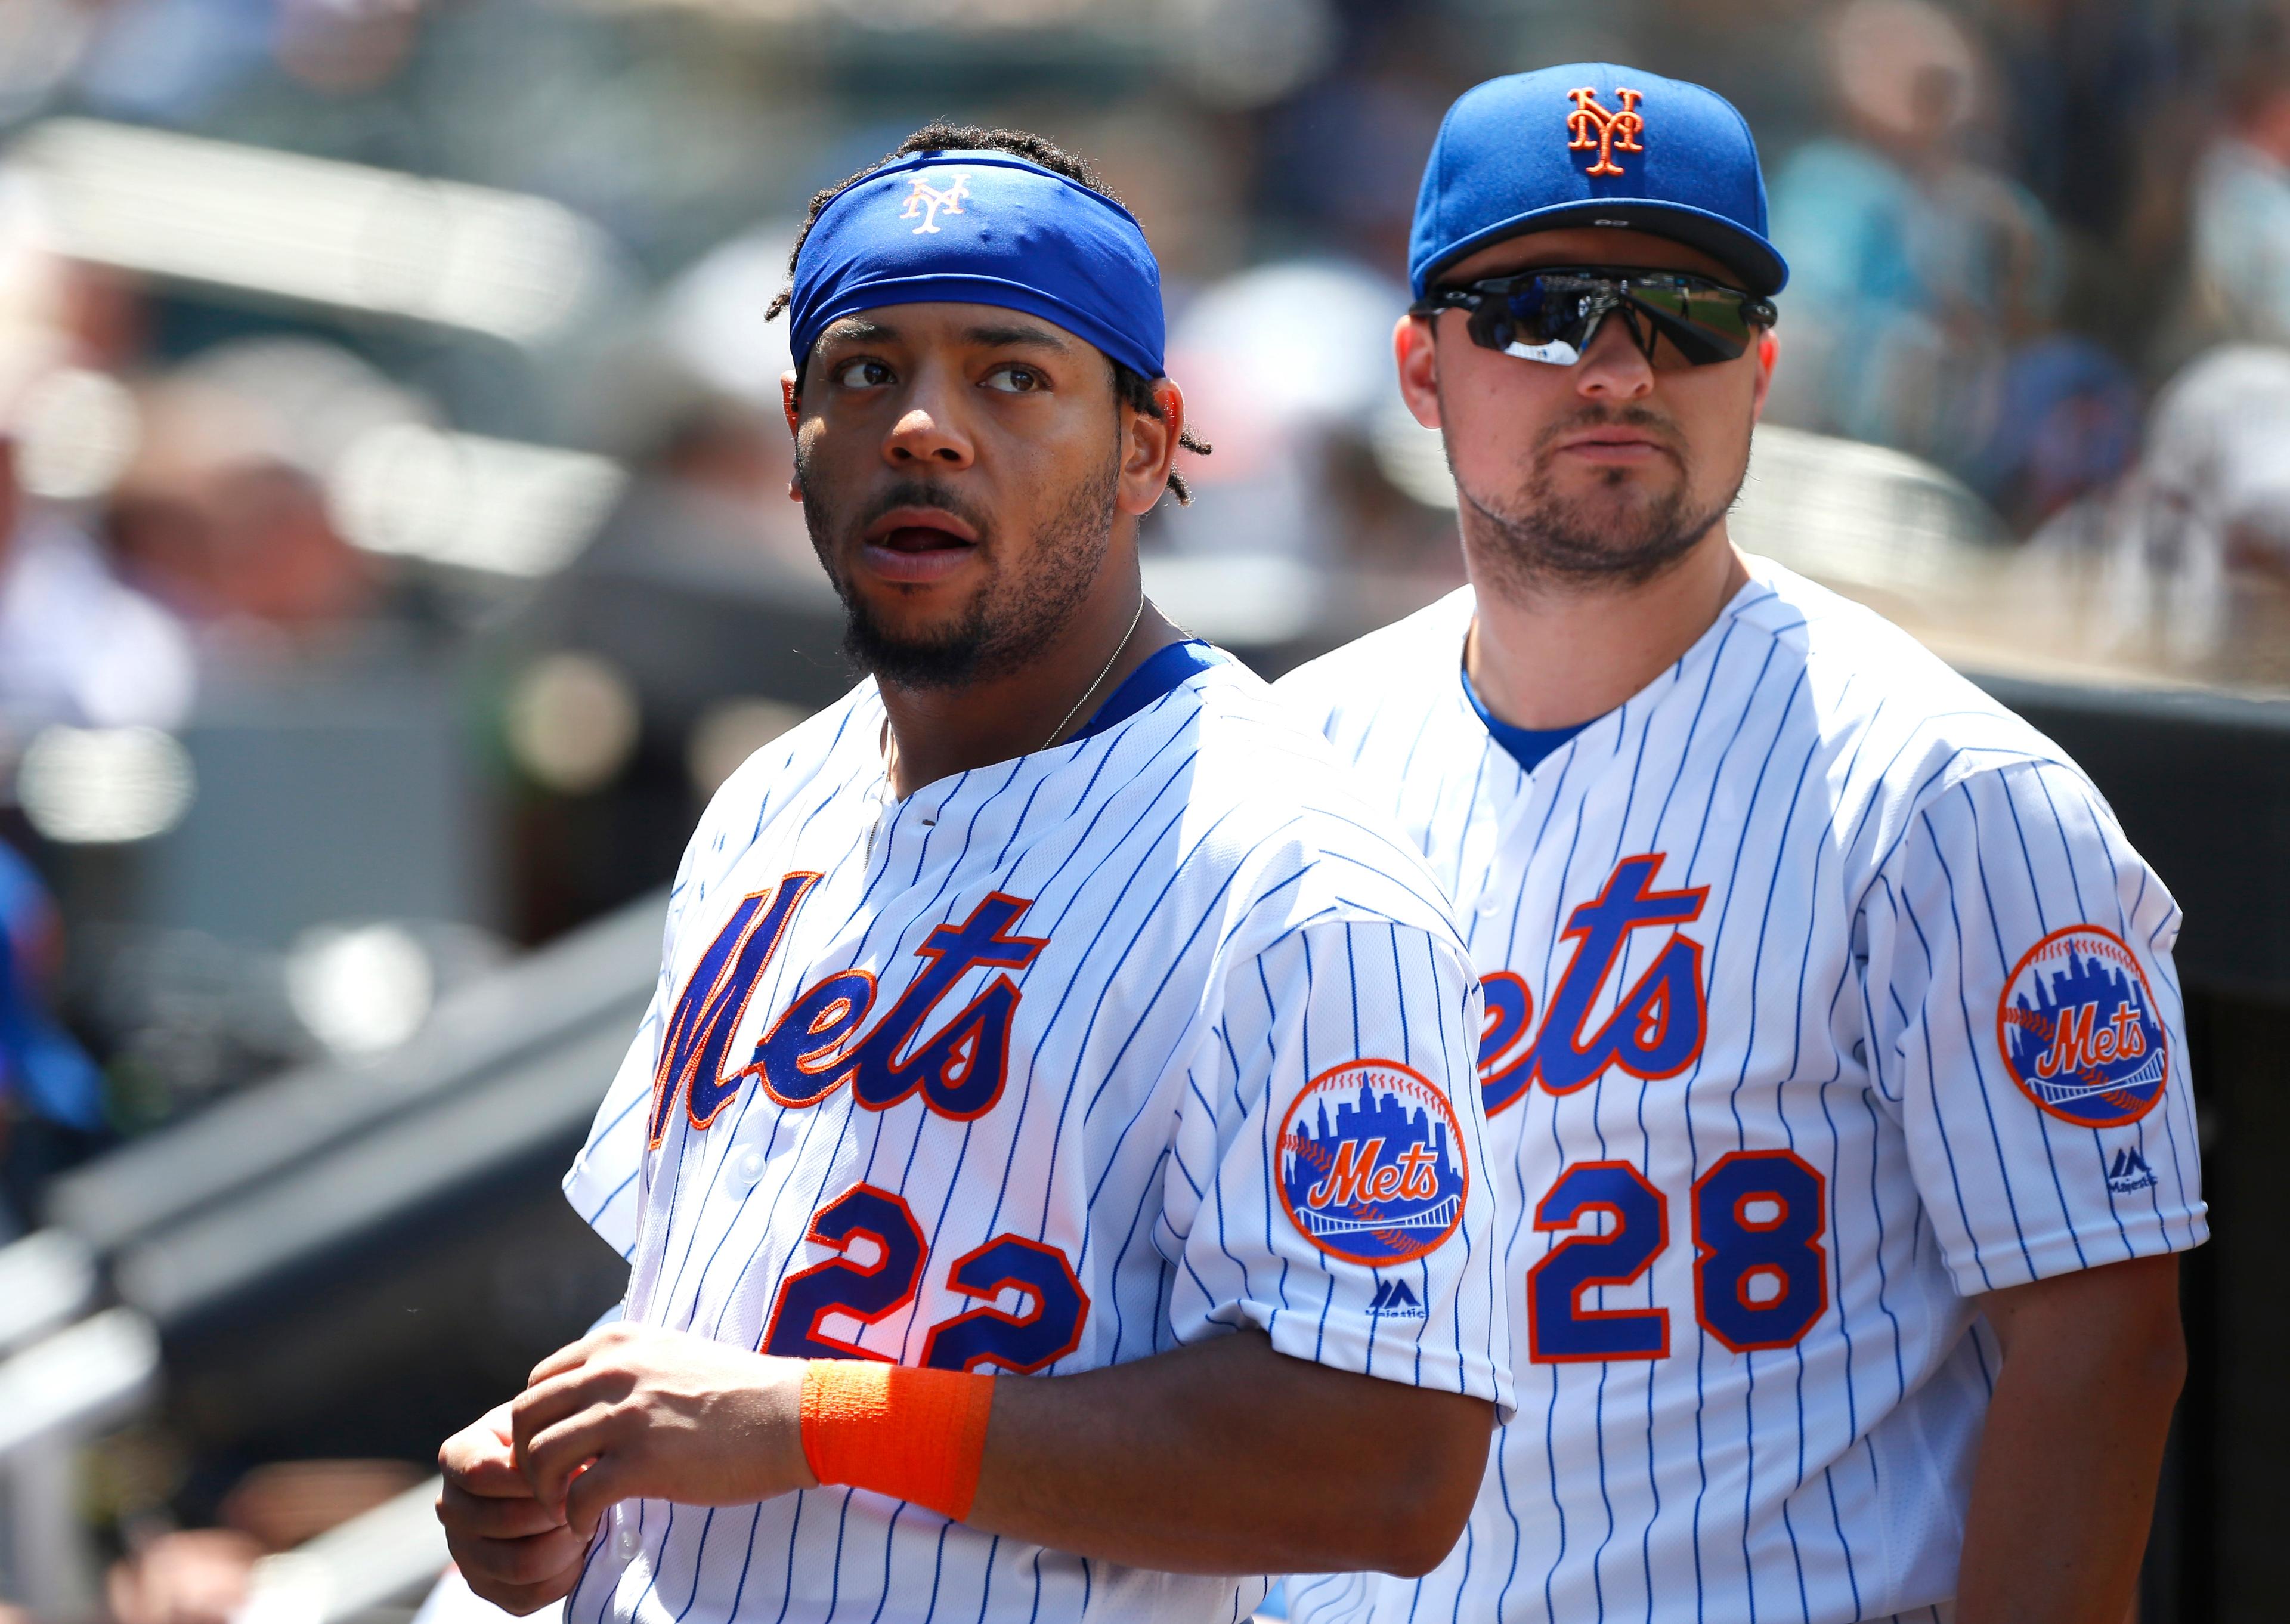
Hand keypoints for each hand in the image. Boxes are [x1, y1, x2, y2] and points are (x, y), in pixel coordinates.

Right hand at [436, 1403, 586, 1613]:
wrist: (556, 1479)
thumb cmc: (554, 1442)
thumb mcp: (550, 1422)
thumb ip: (549, 1435)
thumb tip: (572, 1469)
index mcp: (457, 1457)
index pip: (481, 1472)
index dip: (533, 1475)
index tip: (573, 1469)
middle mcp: (451, 1506)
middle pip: (505, 1520)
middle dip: (558, 1511)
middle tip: (589, 1501)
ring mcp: (463, 1550)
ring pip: (519, 1563)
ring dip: (565, 1546)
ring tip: (586, 1525)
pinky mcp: (483, 1586)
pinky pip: (526, 1595)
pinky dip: (563, 1576)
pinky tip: (577, 1551)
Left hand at [510, 1322, 817, 1538]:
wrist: (794, 1416)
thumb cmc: (741, 1393)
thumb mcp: (672, 1354)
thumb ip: (627, 1367)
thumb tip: (590, 1398)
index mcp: (619, 1343)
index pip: (539, 1381)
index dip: (537, 1423)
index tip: (557, 1451)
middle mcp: (614, 1370)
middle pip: (525, 1417)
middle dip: (525, 1459)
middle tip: (550, 1485)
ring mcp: (627, 1415)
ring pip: (539, 1456)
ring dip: (543, 1492)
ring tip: (567, 1507)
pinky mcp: (644, 1461)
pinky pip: (576, 1496)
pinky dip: (574, 1518)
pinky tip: (591, 1523)